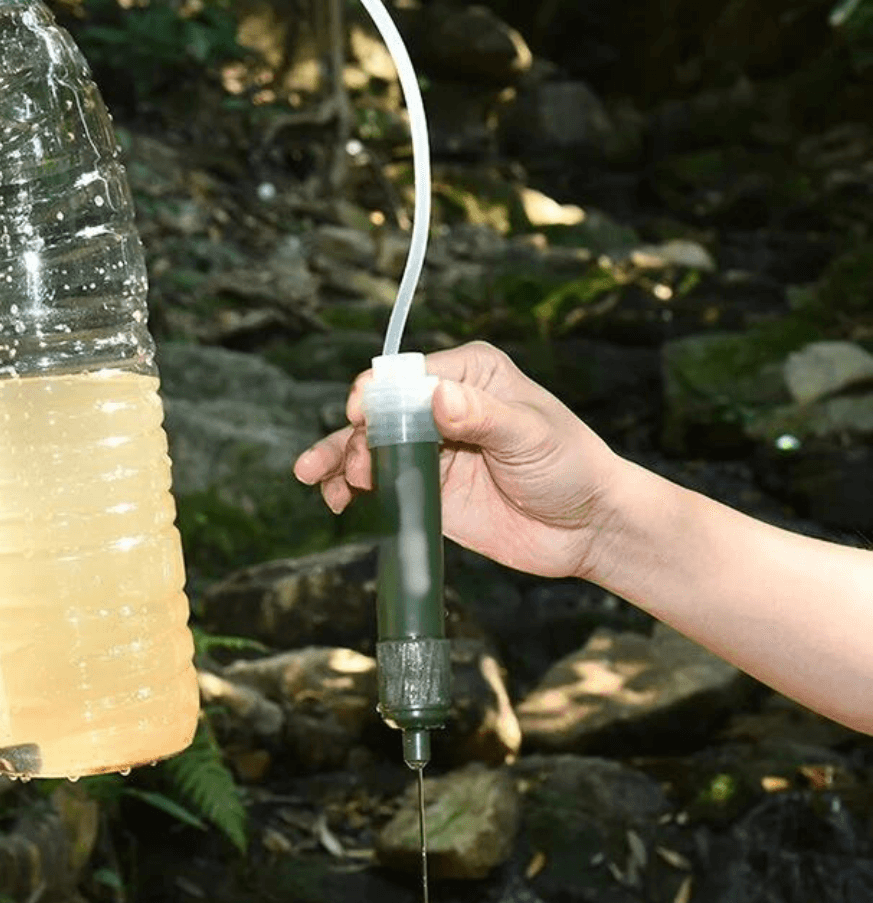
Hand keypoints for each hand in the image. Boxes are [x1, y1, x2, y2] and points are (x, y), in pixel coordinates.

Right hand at [293, 341, 625, 579]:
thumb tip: (438, 396)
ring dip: (341, 460)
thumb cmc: (571, 466)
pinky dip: (353, 490)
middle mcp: (443, 406)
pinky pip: (380, 484)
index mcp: (470, 374)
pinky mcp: (426, 488)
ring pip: (371, 447)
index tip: (358, 415)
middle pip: (379, 412)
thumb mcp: (531, 436)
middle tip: (355, 466)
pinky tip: (336, 499)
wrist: (586, 528)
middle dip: (355, 435)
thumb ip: (483, 416)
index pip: (407, 376)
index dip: (376, 395)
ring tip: (316, 479)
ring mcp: (431, 448)